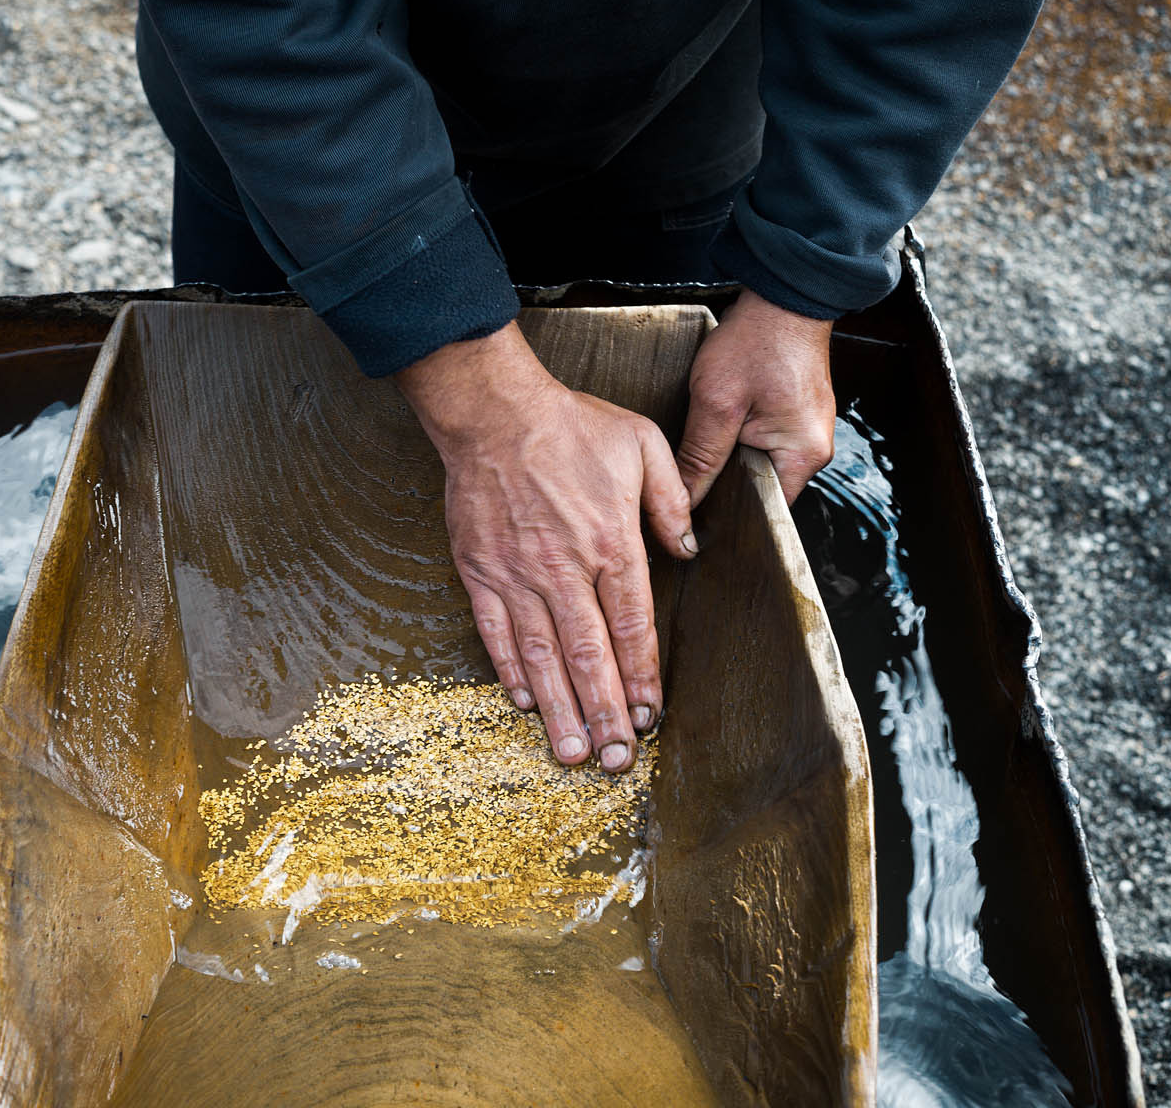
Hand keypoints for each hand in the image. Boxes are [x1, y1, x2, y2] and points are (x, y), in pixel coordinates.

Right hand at [395, 324, 695, 771]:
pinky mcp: (481, 572)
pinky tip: (527, 703)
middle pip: (589, 655)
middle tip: (615, 759)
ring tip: (572, 751)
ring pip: (543, 656)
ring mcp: (518, 575)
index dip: (641, 676)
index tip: (650, 715)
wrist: (493, 412)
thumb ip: (669, 500)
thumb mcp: (641, 445)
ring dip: (560, 709)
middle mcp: (565, 569)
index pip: (632, 625)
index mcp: (611, 542)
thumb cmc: (569, 425)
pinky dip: (512, 671)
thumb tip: (689, 546)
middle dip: (605, 712)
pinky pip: (497, 633)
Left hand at [676, 290, 836, 506]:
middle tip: (687, 482)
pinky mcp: (795, 413)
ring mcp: (806, 430)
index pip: (762, 509)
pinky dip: (738, 439)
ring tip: (699, 454)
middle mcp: (813, 449)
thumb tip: (685, 500)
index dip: (726, 514)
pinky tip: (715, 429)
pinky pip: (763, 441)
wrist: (783, 294)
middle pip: (760, 488)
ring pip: (758, 463)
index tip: (692, 517)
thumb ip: (701, 457)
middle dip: (724, 487)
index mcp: (803, 455)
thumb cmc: (756, 342)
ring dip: (729, 459)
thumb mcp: (717, 403)